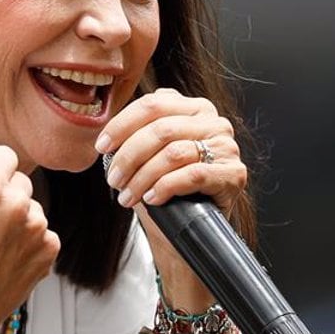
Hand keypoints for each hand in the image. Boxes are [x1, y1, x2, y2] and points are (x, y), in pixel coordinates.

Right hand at [0, 144, 59, 333]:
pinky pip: (42, 231)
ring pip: (31, 207)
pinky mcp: (50, 248)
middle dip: (3, 194)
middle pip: (20, 180)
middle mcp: (17, 203)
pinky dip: (28, 240)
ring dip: (16, 218)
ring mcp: (37, 227)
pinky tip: (6, 255)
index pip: (2, 154)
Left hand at [97, 88, 247, 309]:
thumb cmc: (167, 191)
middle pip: (161, 129)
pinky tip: (152, 198)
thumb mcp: (148, 157)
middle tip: (114, 179)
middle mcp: (214, 122)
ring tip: (127, 195)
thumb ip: (135, 136)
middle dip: (129, 156)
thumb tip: (107, 137)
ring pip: (174, 153)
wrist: (188, 229)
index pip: (153, 104)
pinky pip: (192, 175)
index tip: (101, 146)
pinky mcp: (233, 174)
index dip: (122, 125)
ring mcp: (227, 147)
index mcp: (193, 108)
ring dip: (142, 177)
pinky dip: (165, 187)